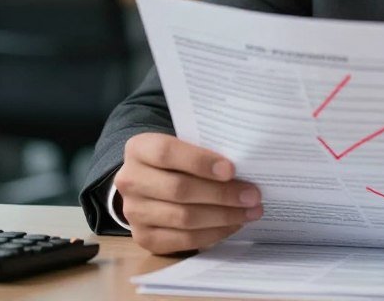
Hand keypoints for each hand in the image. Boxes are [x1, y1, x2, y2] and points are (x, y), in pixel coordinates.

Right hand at [114, 133, 262, 254]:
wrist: (150, 180)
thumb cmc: (179, 158)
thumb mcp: (185, 144)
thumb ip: (206, 150)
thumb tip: (245, 165)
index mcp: (139, 148)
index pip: (167, 153)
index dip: (201, 162)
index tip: (232, 170)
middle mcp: (130, 180)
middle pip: (179, 190)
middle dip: (222, 194)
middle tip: (253, 195)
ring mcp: (134, 211)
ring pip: (183, 218)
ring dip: (223, 216)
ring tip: (251, 211)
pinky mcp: (143, 237)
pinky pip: (182, 240)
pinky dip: (213, 233)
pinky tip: (233, 224)